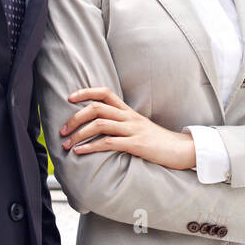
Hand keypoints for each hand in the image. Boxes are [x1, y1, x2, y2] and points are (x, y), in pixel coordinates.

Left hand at [60, 87, 195, 169]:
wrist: (182, 150)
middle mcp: (129, 117)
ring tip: (67, 143)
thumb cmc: (158, 142)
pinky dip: (91, 147)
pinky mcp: (136, 144)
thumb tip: (101, 128)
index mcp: (128, 111)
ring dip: (79, 133)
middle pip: (97, 108)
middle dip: (75, 117)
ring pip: (100, 124)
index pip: (105, 92)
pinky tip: (80, 152)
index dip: (86, 92)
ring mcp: (133, 130)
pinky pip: (109, 143)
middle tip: (62, 129)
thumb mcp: (139, 128)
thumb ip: (122, 125)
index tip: (69, 98)